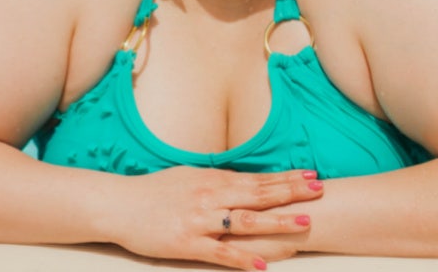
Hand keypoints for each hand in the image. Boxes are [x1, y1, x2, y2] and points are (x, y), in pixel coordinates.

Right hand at [108, 166, 322, 269]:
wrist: (117, 204)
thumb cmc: (153, 192)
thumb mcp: (189, 177)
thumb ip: (217, 180)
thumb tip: (244, 180)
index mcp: (212, 180)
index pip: (257, 178)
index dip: (286, 177)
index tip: (312, 175)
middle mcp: (210, 197)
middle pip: (259, 194)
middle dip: (292, 193)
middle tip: (320, 191)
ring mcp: (200, 220)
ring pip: (246, 221)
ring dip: (277, 222)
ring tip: (304, 223)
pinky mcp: (187, 243)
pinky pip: (220, 253)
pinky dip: (243, 258)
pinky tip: (263, 265)